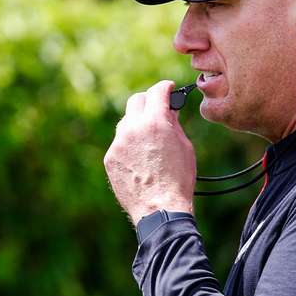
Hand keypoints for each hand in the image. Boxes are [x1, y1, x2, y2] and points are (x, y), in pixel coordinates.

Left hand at [104, 80, 195, 223]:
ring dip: (137, 124)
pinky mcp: (110, 158)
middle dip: (148, 101)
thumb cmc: (178, 180)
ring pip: (126, 122)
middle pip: (136, 100)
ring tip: (149, 139)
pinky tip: (140, 158)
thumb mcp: (184, 147)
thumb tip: (168, 111)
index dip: (165, 87)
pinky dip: (129, 144)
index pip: (157, 91)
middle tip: (156, 109)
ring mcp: (118, 143)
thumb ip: (173, 124)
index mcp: (155, 122)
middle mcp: (133, 128)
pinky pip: (120, 143)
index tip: (168, 89)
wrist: (159, 208)